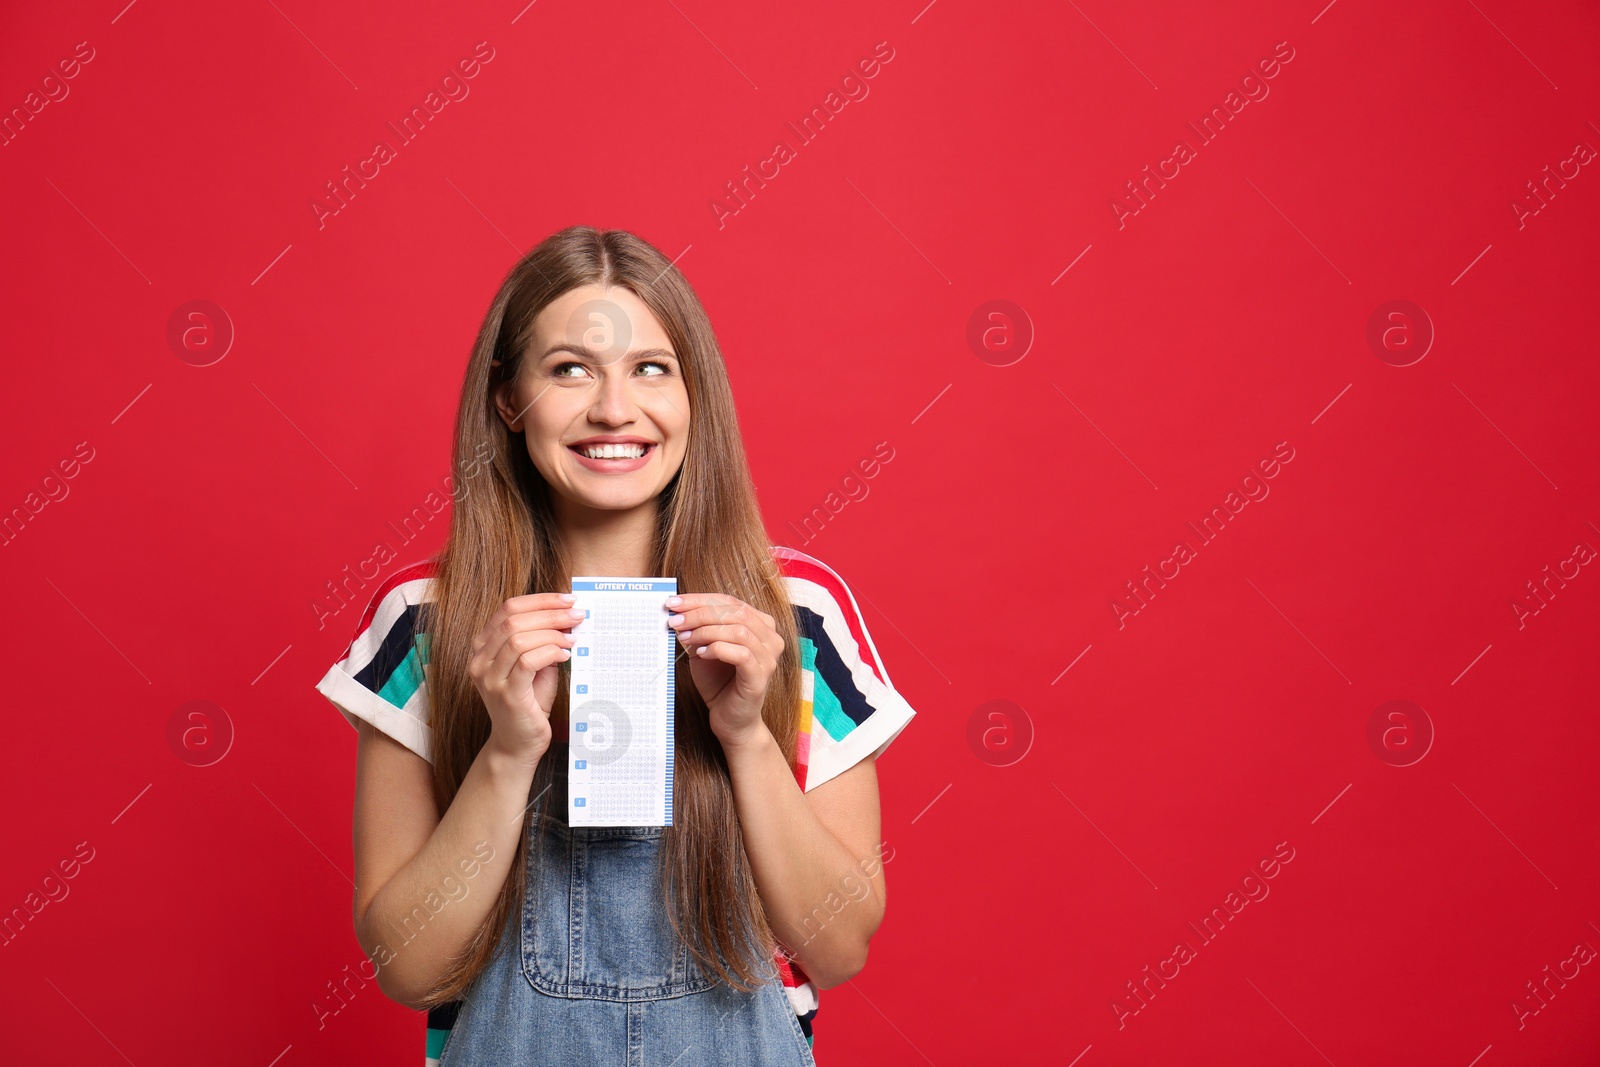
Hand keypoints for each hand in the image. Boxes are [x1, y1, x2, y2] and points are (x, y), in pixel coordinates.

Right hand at [469, 592, 582, 766]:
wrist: (518, 743)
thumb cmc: (529, 702)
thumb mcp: (534, 665)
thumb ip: (542, 641)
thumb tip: (567, 616)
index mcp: (483, 646)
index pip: (508, 609)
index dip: (540, 600)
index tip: (567, 600)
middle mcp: (480, 659)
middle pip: (514, 619)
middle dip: (550, 613)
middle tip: (576, 615)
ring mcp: (489, 677)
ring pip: (519, 638)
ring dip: (552, 632)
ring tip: (572, 637)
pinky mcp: (506, 693)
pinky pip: (528, 661)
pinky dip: (550, 652)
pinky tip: (565, 655)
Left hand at [665, 593, 784, 748]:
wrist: (730, 719)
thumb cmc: (719, 682)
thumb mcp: (705, 648)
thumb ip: (698, 629)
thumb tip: (678, 610)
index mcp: (760, 625)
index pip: (730, 601)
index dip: (700, 599)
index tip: (674, 602)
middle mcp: (770, 638)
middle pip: (735, 612)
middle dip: (700, 613)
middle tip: (675, 619)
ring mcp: (769, 658)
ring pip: (738, 630)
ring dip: (706, 631)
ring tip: (685, 638)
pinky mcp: (761, 676)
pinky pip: (741, 654)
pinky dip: (717, 649)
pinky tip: (702, 654)